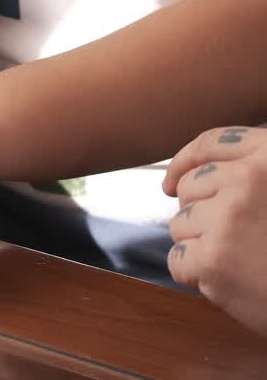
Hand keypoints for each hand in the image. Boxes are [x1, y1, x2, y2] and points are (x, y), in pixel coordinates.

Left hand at [164, 126, 266, 335]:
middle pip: (188, 186)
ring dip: (200, 245)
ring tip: (243, 260)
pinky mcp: (213, 257)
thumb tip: (189, 171)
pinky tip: (232, 280)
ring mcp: (229, 216)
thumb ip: (253, 174)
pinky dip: (196, 275)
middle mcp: (249, 178)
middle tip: (237, 239)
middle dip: (200, 213)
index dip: (184, 162)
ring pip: (179, 223)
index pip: (210, 144)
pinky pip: (178, 260)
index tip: (171, 181)